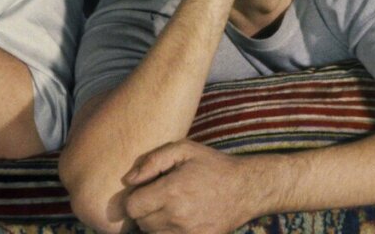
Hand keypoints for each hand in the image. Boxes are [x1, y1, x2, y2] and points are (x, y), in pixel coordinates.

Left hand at [124, 140, 260, 233]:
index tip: (146, 190)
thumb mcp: (184, 150)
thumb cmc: (212, 165)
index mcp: (171, 191)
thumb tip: (129, 180)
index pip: (132, 207)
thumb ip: (152, 161)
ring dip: (156, 223)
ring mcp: (188, 233)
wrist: (245, 188)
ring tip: (171, 208)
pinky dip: (169, 232)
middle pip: (141, 223)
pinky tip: (180, 219)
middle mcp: (177, 216)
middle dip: (145, 210)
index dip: (135, 198)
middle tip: (160, 197)